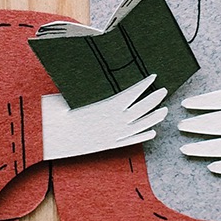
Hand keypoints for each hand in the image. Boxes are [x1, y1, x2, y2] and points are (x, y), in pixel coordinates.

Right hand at [41, 74, 167, 159]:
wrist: (55, 139)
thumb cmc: (62, 115)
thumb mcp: (75, 95)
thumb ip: (88, 88)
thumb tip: (94, 75)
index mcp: (107, 105)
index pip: (132, 92)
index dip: (144, 84)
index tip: (153, 76)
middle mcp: (115, 120)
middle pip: (141, 108)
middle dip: (154, 98)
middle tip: (164, 90)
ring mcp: (115, 134)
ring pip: (141, 125)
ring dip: (154, 117)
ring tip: (164, 111)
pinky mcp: (111, 145)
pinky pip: (132, 141)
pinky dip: (143, 136)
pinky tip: (152, 133)